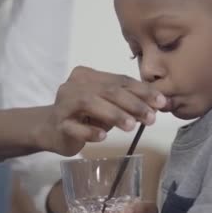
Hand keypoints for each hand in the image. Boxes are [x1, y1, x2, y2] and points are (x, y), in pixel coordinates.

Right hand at [0, 67, 165, 161]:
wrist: (50, 130)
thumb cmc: (85, 116)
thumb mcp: (108, 105)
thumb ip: (128, 102)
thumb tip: (160, 104)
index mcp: (89, 75)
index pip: (120, 80)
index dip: (142, 91)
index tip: (162, 102)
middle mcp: (75, 85)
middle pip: (108, 90)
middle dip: (133, 104)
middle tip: (151, 118)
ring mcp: (64, 104)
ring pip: (90, 103)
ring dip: (113, 114)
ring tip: (131, 126)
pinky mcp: (59, 124)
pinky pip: (74, 126)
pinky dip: (90, 131)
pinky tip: (103, 136)